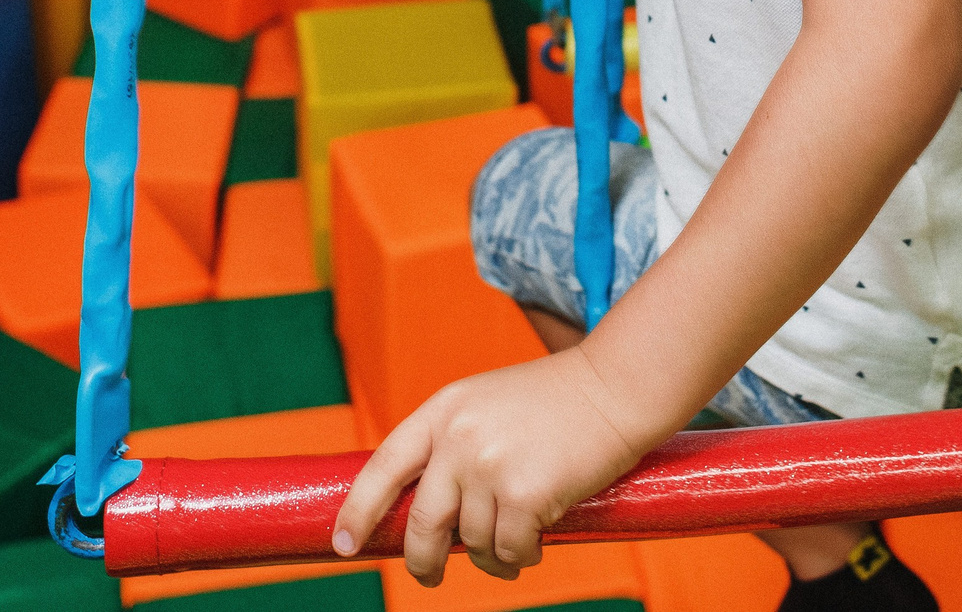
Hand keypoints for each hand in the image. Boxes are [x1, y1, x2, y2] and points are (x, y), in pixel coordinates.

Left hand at [332, 348, 646, 585]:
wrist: (616, 387)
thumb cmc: (558, 400)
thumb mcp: (486, 405)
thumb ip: (452, 444)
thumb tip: (430, 512)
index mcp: (443, 410)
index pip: (383, 467)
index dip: (357, 510)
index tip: (344, 543)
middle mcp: (458, 439)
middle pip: (421, 523)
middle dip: (423, 560)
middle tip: (431, 574)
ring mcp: (490, 467)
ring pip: (472, 543)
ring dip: (492, 554)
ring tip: (516, 539)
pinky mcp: (525, 495)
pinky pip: (507, 552)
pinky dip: (520, 556)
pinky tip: (536, 541)